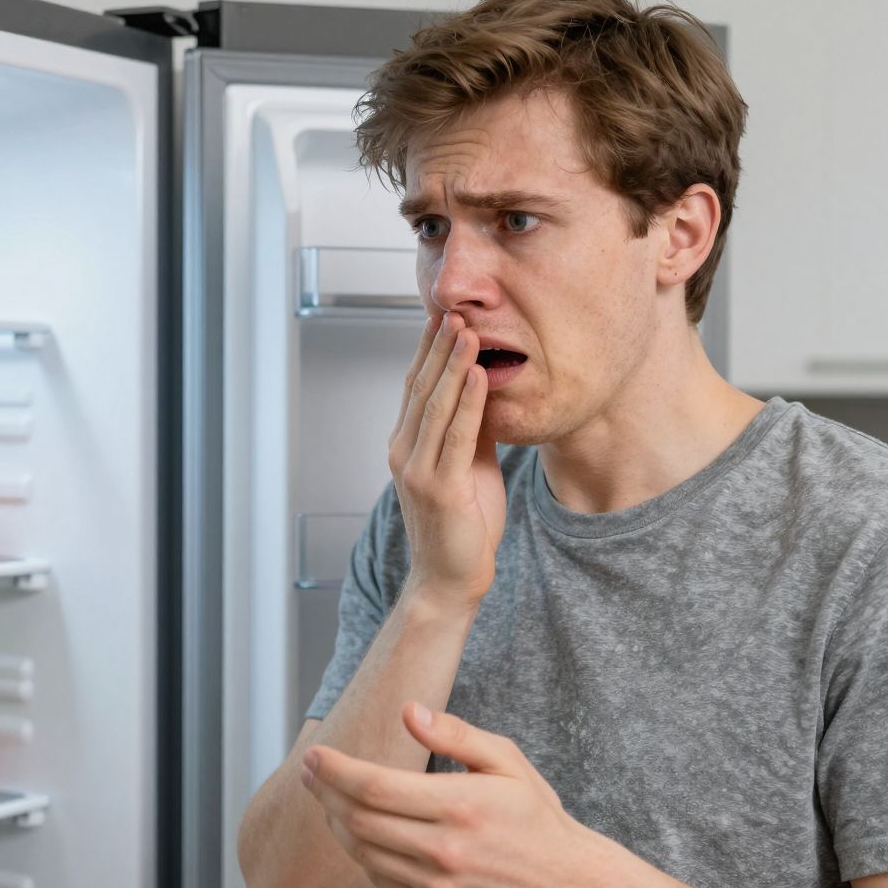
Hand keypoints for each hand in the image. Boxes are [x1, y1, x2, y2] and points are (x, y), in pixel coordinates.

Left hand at [301, 703, 604, 887]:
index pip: (375, 787)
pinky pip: (379, 880)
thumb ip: (456, 734)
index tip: (316, 753)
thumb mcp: (507, 760)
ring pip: (362, 852)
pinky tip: (359, 831)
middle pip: (359, 819)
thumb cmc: (534, 814)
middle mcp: (445, 850)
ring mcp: (436, 887)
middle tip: (311, 771)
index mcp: (461, 805)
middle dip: (325, 792)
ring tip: (328, 798)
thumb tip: (408, 711)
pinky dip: (361, 853)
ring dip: (336, 823)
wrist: (564, 883)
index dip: (336, 769)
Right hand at [388, 312, 504, 612]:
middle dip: (438, 347)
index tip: (443, 316)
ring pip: (435, 404)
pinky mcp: (438, 486)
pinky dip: (468, 402)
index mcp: (406, 444)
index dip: (428, 349)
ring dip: (453, 364)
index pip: (415, 386)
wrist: (450, 579)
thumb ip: (470, 430)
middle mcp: (403, 451)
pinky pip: (455, 434)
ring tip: (467, 331)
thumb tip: (484, 390)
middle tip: (454, 309)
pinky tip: (479, 375)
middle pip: (421, 386)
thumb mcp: (468, 466)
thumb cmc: (462, 526)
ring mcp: (417, 469)